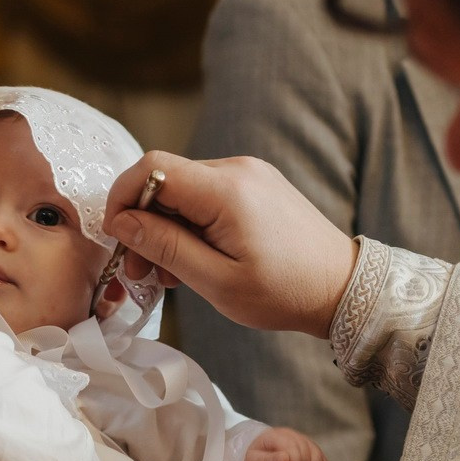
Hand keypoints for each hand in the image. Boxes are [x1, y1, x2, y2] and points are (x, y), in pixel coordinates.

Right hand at [103, 154, 358, 336]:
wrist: (343, 288)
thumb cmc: (285, 292)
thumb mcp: (217, 281)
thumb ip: (166, 247)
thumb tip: (122, 222)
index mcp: (227, 190)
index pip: (152, 168)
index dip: (122, 198)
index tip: (117, 237)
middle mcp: (237, 169)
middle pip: (165, 179)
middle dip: (143, 222)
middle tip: (142, 271)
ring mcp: (249, 174)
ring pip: (183, 189)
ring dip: (166, 227)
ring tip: (170, 273)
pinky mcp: (256, 185)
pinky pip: (206, 195)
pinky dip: (190, 224)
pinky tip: (194, 258)